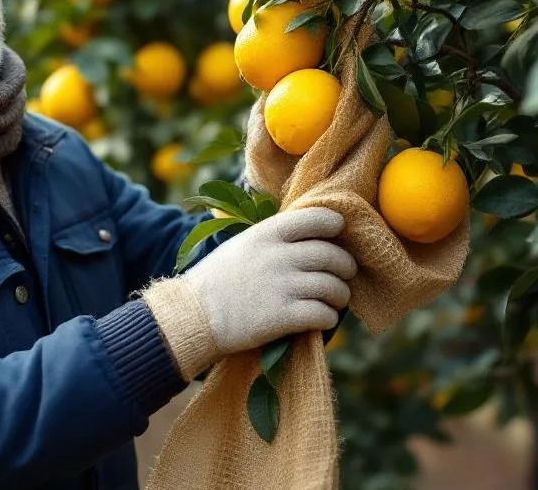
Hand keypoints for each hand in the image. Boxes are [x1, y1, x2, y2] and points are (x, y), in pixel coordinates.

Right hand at [143, 207, 354, 378]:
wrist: (193, 315)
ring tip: (334, 300)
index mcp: (267, 233)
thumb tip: (312, 237)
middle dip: (345, 267)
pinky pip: (324, 314)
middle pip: (332, 255)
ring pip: (334, 287)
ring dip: (340, 296)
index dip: (334, 226)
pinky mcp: (282, 317)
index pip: (317, 219)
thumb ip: (274, 238)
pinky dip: (328, 318)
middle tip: (343, 275)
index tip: (337, 234)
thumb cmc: (217, 280)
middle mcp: (277, 256)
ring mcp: (281, 287)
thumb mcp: (242, 244)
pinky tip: (321, 319)